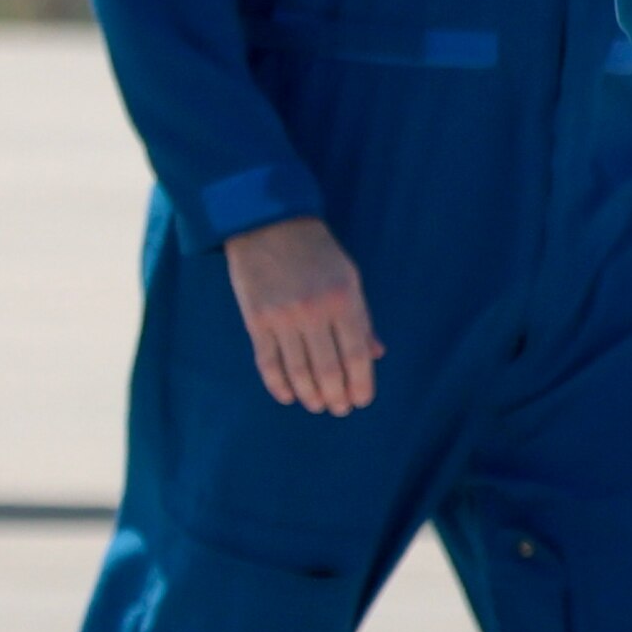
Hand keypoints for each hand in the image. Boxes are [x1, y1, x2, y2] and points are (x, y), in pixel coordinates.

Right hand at [224, 215, 380, 413]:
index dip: (361, 384)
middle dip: (337, 396)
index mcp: (344, 299)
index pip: (357, 355)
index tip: (361, 401)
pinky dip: (279, 385)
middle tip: (339, 409)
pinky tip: (288, 396)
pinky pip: (268, 363)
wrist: (267, 222)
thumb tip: (375, 354)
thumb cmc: (316, 250)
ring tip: (317, 405)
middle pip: (329, 370)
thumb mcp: (348, 276)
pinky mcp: (257, 320)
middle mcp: (315, 312)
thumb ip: (361, 317)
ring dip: (310, 395)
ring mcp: (283, 318)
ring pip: (299, 371)